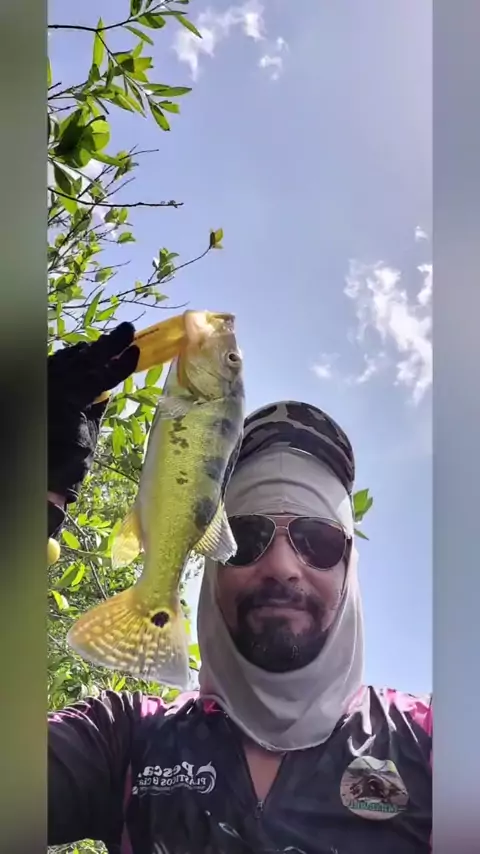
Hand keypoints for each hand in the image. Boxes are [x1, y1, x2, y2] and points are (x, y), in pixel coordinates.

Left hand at [48, 322, 138, 505]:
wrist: (38, 476)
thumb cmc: (62, 466)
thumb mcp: (85, 442)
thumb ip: (95, 414)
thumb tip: (105, 394)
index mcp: (69, 399)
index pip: (99, 376)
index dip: (119, 365)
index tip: (136, 351)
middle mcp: (54, 386)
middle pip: (83, 360)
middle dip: (107, 346)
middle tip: (128, 331)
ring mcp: (45, 384)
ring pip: (66, 360)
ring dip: (88, 352)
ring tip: (107, 342)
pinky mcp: (41, 386)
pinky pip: (54, 366)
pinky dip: (69, 360)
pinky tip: (79, 356)